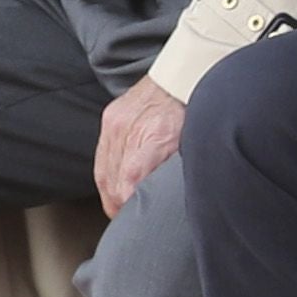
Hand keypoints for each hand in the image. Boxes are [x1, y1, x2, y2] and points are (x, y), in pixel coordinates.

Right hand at [95, 76, 186, 217]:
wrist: (182, 75)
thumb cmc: (194, 109)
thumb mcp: (194, 142)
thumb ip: (180, 169)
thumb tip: (171, 195)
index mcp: (155, 138)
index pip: (130, 182)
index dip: (129, 205)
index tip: (135, 219)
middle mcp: (129, 130)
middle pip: (113, 182)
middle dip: (119, 206)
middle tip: (128, 220)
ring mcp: (116, 123)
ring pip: (104, 172)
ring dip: (110, 195)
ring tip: (118, 210)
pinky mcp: (110, 118)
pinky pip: (102, 156)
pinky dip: (106, 177)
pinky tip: (112, 189)